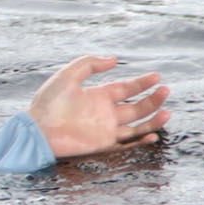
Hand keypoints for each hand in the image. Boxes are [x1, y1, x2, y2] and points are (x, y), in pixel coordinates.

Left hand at [25, 55, 169, 159]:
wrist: (36, 130)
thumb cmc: (47, 103)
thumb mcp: (67, 76)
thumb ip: (89, 65)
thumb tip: (113, 59)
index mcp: (98, 95)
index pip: (126, 88)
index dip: (141, 83)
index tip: (157, 76)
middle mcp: (105, 113)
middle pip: (135, 106)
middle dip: (152, 99)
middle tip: (165, 90)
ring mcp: (105, 130)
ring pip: (136, 126)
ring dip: (152, 120)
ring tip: (167, 112)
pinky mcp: (102, 145)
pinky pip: (125, 144)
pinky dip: (140, 141)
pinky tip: (152, 135)